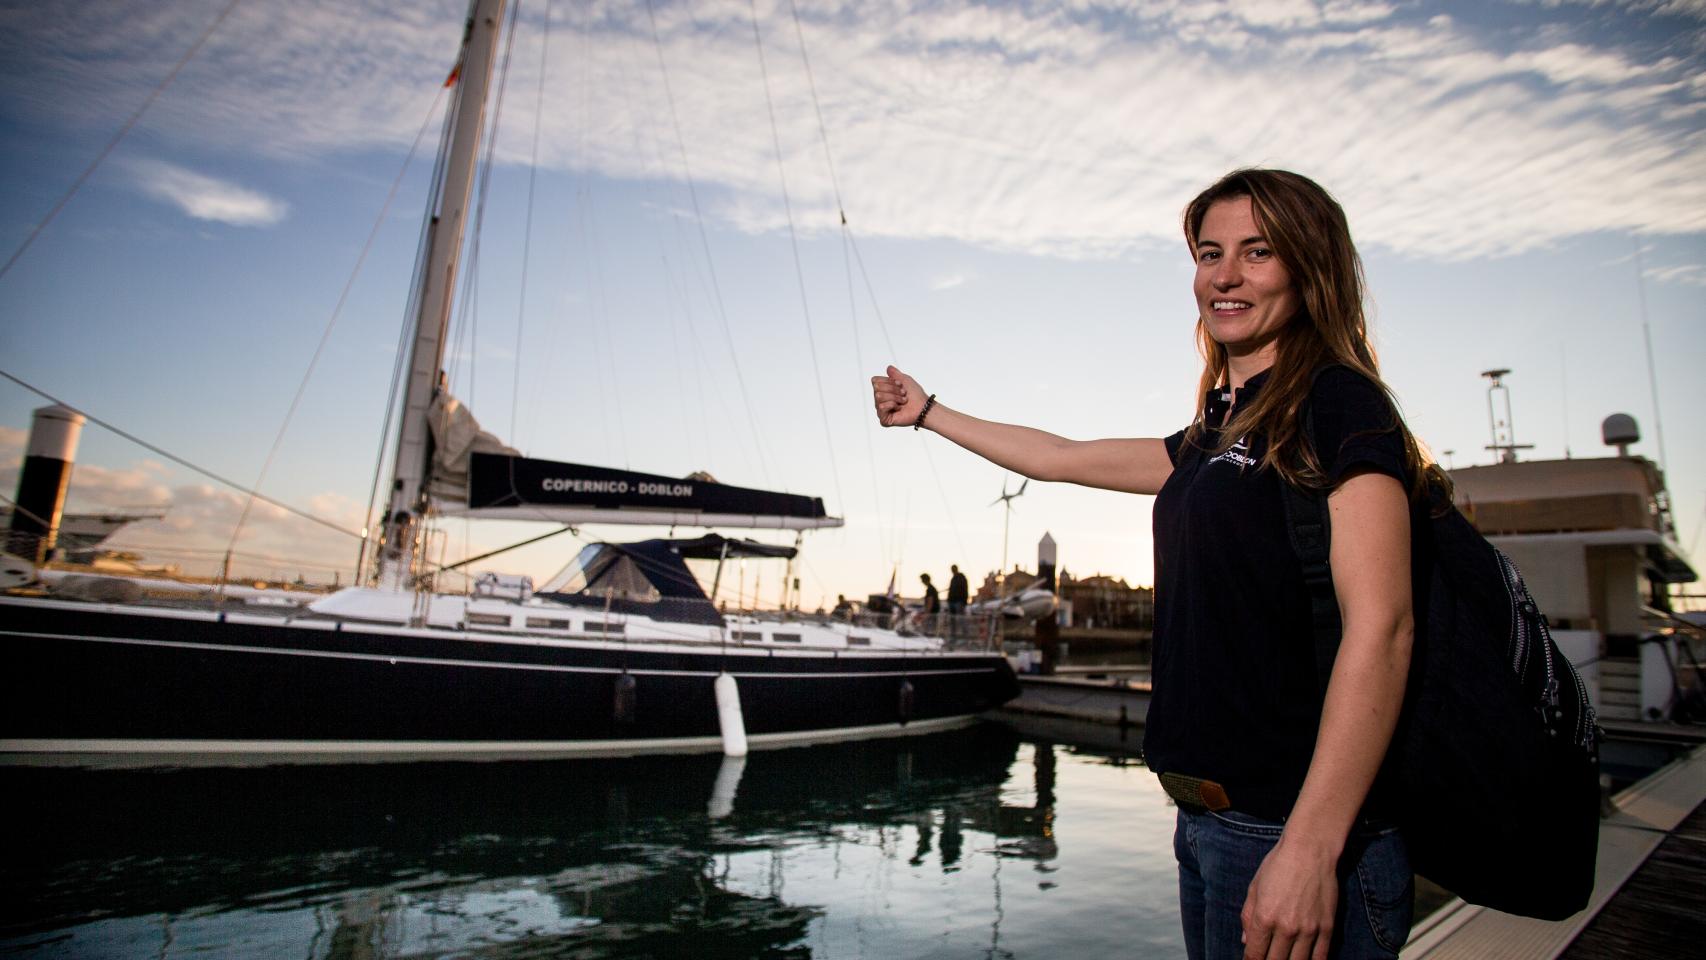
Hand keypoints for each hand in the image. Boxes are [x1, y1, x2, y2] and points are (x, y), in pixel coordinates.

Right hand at [872, 364, 925, 427]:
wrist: (923, 406)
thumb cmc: (915, 394)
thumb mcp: (904, 379)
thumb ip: (895, 373)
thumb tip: (888, 367)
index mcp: (883, 391)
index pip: (875, 381)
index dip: (888, 381)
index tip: (900, 384)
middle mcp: (879, 401)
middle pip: (876, 388)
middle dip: (892, 389)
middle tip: (903, 394)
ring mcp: (881, 411)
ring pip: (878, 396)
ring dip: (894, 397)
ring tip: (903, 401)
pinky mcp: (883, 420)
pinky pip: (881, 407)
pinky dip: (892, 405)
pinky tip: (899, 409)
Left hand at [1241, 836, 1338, 959]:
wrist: (1310, 850)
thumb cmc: (1278, 865)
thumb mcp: (1254, 887)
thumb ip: (1248, 916)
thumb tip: (1246, 941)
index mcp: (1264, 917)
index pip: (1255, 953)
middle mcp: (1286, 928)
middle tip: (1267, 958)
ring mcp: (1308, 930)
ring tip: (1284, 959)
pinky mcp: (1327, 928)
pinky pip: (1320, 956)